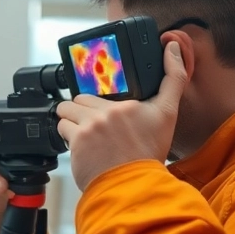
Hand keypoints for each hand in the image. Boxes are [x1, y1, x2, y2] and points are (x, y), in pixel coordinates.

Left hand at [57, 42, 187, 190]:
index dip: (97, 97)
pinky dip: (68, 137)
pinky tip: (83, 147)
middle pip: (79, 99)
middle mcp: (106, 112)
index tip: (99, 107)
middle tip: (96, 127)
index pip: (100, 87)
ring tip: (86, 136)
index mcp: (126, 104)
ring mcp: (89, 127)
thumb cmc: (148, 154)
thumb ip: (172, 78)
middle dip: (83, 110)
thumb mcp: (167, 114)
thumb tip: (172, 46)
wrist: (135, 187)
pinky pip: (61, 128)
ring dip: (71, 121)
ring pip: (66, 111)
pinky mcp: (76, 142)